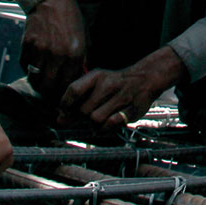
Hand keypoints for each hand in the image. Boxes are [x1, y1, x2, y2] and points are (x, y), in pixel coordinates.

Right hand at [20, 0, 85, 98]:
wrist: (52, 0)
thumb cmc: (70, 20)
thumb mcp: (84, 38)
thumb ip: (84, 60)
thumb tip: (81, 80)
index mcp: (75, 54)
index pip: (67, 85)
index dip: (63, 94)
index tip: (61, 97)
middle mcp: (57, 54)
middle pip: (48, 87)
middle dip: (48, 94)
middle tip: (48, 93)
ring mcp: (40, 50)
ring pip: (34, 79)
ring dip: (36, 83)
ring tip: (40, 82)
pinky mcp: (27, 44)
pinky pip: (25, 66)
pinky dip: (28, 69)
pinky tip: (34, 65)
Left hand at [59, 47, 184, 129]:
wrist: (145, 78)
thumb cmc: (115, 84)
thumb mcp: (96, 83)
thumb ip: (78, 99)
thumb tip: (60, 118)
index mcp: (96, 76)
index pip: (73, 90)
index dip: (65, 105)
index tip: (64, 112)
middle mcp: (108, 84)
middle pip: (83, 110)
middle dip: (81, 118)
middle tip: (86, 117)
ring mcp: (121, 96)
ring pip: (95, 119)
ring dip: (94, 125)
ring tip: (99, 120)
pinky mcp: (132, 109)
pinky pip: (111, 124)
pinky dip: (106, 128)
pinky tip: (108, 123)